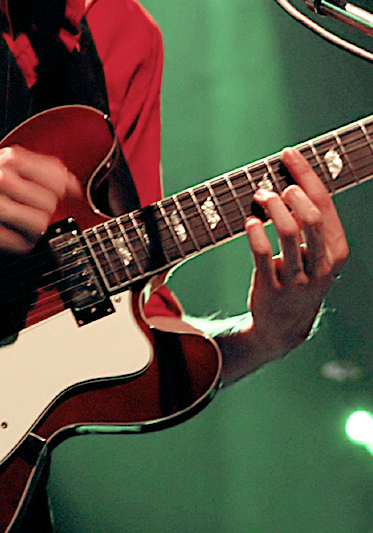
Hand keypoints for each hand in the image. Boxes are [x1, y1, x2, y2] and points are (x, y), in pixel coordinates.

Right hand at [0, 146, 81, 251]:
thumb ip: (28, 168)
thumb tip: (65, 180)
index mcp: (6, 158)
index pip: (54, 173)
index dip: (66, 187)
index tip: (71, 196)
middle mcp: (0, 176)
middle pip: (49, 201)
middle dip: (47, 212)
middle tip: (34, 215)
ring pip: (38, 223)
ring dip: (35, 230)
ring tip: (23, 228)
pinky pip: (20, 243)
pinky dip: (21, 244)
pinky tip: (13, 238)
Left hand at [243, 147, 348, 358]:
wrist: (283, 327)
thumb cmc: (297, 279)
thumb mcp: (315, 255)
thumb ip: (307, 224)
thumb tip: (286, 182)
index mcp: (336, 250)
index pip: (325, 204)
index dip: (306, 175)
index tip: (288, 154)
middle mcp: (322, 264)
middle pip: (312, 217)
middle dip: (292, 194)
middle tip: (272, 187)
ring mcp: (298, 278)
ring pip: (290, 233)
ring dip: (273, 209)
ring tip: (259, 197)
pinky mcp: (272, 288)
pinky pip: (264, 255)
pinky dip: (256, 234)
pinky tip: (250, 222)